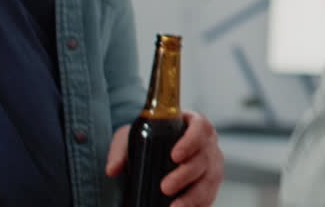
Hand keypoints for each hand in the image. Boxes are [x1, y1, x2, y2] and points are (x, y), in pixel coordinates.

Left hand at [106, 111, 224, 206]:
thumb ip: (121, 150)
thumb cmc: (149, 140)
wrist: (156, 152)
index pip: (200, 128)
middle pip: (204, 157)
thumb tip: (113, 169)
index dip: (191, 141)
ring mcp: (212, 165)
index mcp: (193, 126)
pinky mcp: (210, 185)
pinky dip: (199, 204)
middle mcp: (207, 145)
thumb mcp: (132, 137)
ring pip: (210, 179)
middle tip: (165, 187)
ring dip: (194, 196)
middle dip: (185, 174)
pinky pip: (210, 196)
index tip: (175, 155)